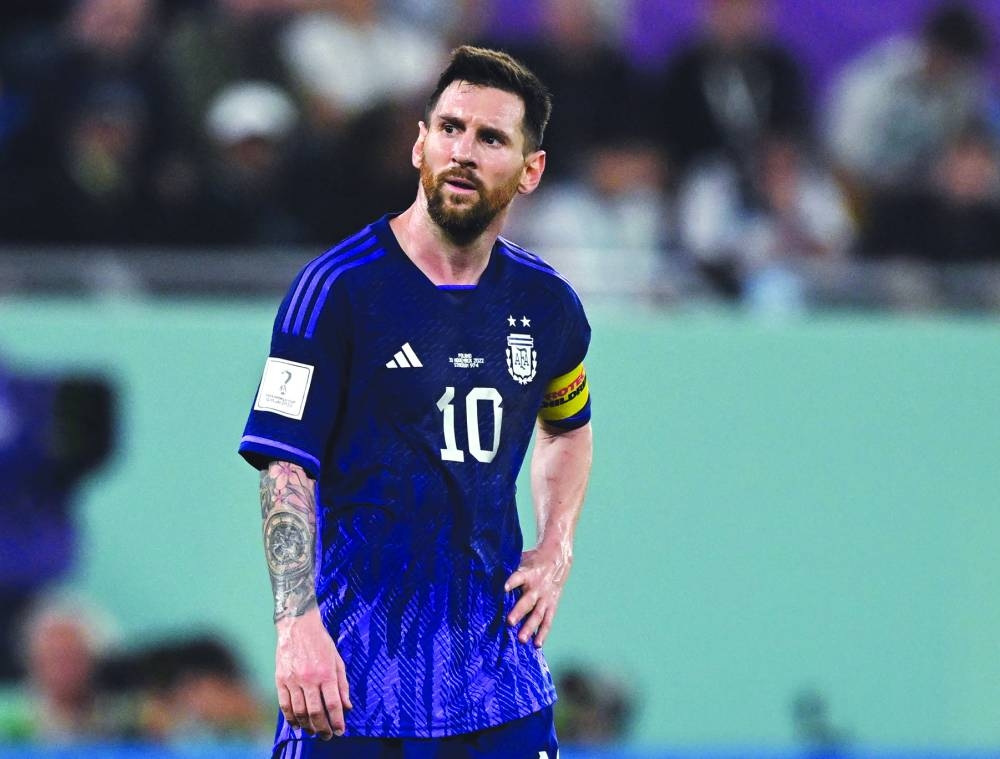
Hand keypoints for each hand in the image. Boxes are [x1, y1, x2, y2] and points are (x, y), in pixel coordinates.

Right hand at [275, 608, 351, 739]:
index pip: (333, 704)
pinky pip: (285, 705)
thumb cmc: (321, 642)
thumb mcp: (337, 660)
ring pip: (299, 712)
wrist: (298, 625)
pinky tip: (297, 724)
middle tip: (327, 736)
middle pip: (316, 712)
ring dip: (307, 726)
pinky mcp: (280, 680)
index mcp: (326, 673)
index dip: (337, 721)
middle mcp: (309, 679)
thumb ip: (342, 684)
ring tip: (313, 732)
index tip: (340, 731)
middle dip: (323, 728)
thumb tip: (347, 706)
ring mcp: (293, 680)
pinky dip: (290, 718)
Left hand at [504, 543, 571, 647]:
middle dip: (518, 612)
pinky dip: (542, 633)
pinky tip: (536, 645)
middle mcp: (537, 587)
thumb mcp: (520, 560)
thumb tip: (483, 573)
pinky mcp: (551, 605)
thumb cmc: (532, 561)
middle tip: (509, 622)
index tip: (504, 588)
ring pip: (538, 614)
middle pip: (527, 601)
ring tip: (521, 639)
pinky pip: (547, 621)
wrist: (557, 559)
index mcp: (528, 573)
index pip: (518, 577)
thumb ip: (507, 569)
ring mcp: (545, 598)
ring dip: (530, 628)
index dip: (512, 582)